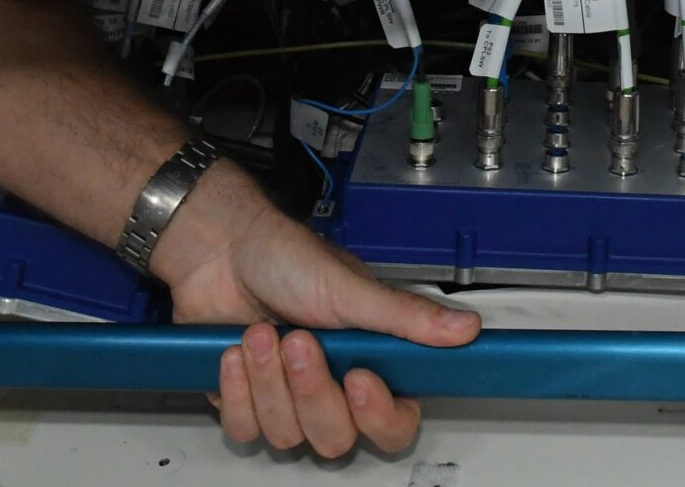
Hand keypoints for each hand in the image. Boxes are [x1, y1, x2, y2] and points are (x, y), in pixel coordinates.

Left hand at [150, 162, 480, 457]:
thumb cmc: (283, 257)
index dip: (379, 414)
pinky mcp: (246, 402)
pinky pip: (245, 428)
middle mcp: (331, 386)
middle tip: (298, 340)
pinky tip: (236, 352)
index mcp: (369, 360)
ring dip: (269, 379)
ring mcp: (287, 398)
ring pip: (287, 434)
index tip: (359, 378)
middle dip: (311, 388)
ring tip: (262, 333)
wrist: (219, 248)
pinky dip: (238, 388)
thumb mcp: (348, 287)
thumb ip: (404, 316)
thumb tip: (464, 328)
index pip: (394, 421)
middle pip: (336, 436)